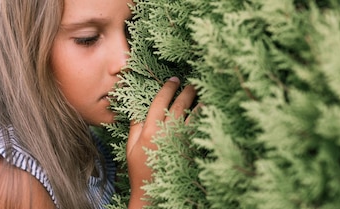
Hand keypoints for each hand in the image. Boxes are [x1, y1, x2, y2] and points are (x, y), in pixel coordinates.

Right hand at [126, 77, 197, 207]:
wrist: (152, 192)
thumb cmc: (139, 170)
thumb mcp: (131, 148)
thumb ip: (135, 127)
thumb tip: (138, 110)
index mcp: (149, 131)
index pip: (160, 102)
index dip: (167, 88)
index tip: (174, 79)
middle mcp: (166, 134)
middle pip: (179, 106)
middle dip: (187, 92)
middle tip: (193, 84)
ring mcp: (180, 142)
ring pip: (193, 118)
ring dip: (200, 104)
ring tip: (206, 95)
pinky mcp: (189, 151)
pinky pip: (199, 131)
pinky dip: (204, 121)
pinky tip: (209, 114)